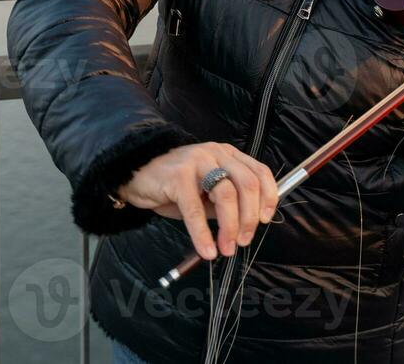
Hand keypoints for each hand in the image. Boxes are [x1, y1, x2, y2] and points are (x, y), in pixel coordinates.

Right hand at [115, 142, 278, 259]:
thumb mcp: (206, 192)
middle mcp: (216, 154)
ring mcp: (197, 162)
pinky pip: (195, 209)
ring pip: (226, 195)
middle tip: (243, 241)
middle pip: (247, 184)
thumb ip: (227, 203)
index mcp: (228, 155)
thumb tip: (247, 226)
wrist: (136, 174)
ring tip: (226, 248)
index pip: (260, 173)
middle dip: (249, 218)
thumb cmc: (174, 186)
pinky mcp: (178, 176)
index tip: (265, 220)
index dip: (268, 198)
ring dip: (230, 227)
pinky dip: (203, 234)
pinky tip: (207, 250)